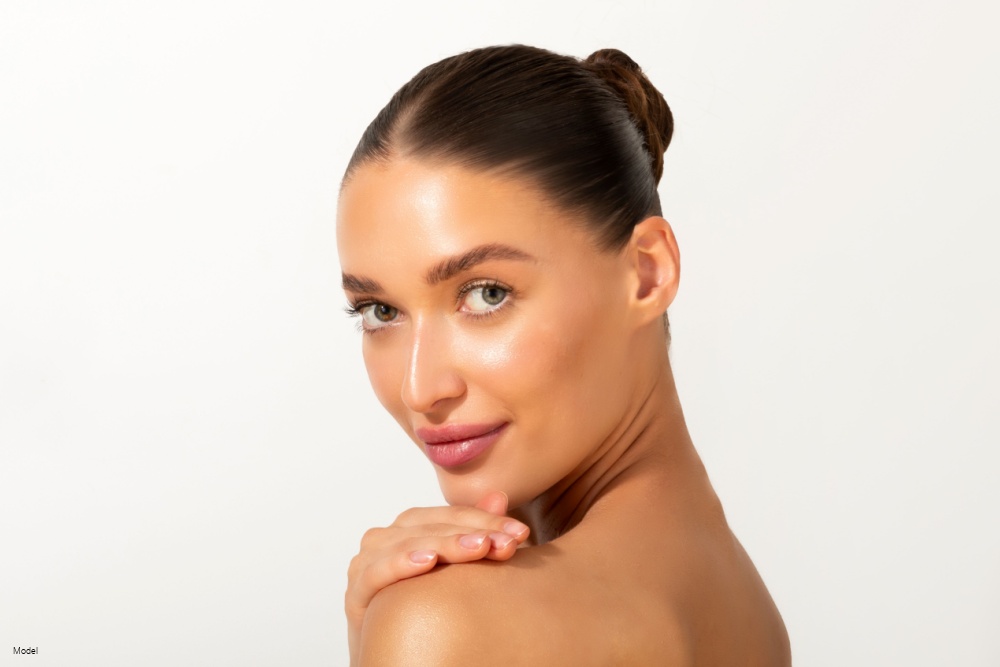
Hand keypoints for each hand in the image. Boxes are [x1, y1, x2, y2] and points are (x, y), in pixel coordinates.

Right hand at [346, 491, 529, 663]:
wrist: (397, 657)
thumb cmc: (429, 613)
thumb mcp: (458, 572)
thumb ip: (474, 533)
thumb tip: (499, 496)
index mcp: (410, 529)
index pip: (450, 515)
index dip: (486, 519)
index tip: (520, 532)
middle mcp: (385, 540)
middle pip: (431, 524)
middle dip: (473, 531)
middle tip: (507, 542)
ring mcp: (366, 564)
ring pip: (405, 541)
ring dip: (444, 543)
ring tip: (477, 547)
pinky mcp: (355, 595)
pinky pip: (375, 572)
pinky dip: (400, 562)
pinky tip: (427, 561)